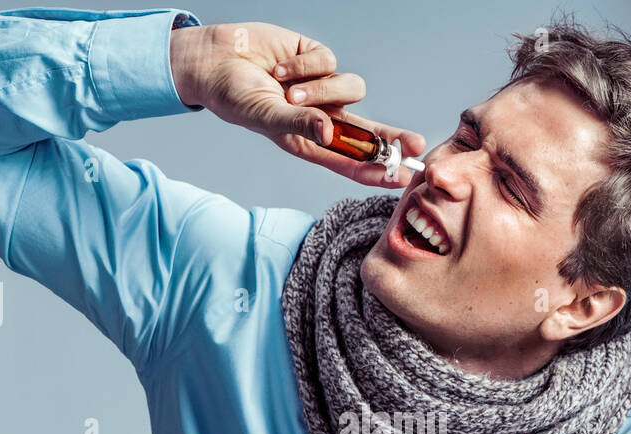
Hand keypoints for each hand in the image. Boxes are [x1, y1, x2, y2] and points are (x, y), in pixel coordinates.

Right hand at [169, 21, 425, 187]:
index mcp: (310, 143)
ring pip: (351, 89)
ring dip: (320, 89)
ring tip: (288, 88)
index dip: (378, 170)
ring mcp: (322, 89)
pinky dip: (306, 66)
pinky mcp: (317, 60)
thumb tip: (328, 132)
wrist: (215, 60)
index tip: (402, 176)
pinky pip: (330, 62)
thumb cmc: (234, 98)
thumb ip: (298, 124)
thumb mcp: (265, 117)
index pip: (352, 161)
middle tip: (415, 144)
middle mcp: (321, 118)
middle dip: (392, 137)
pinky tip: (282, 68)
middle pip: (369, 131)